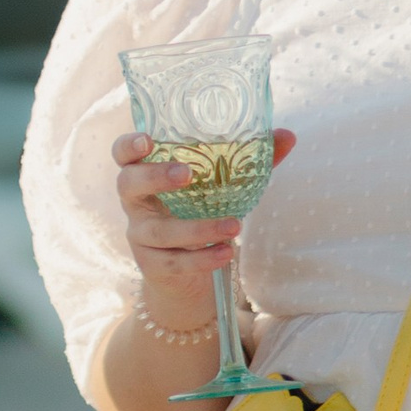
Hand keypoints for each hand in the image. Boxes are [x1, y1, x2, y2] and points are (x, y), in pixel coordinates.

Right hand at [110, 126, 296, 332]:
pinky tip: (227, 252)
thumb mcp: (221, 186)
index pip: (123, 154)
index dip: (128, 146)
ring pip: (158, 231)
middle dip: (154, 177)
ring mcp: (140, 235)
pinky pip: (173, 262)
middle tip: (186, 174)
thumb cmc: (201, 213)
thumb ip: (250, 160)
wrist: (186, 274)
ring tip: (235, 226)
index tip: (147, 140)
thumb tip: (287, 136)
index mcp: (146, 174)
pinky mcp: (152, 265)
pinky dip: (202, 259)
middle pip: (128, 184)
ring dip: (196, 228)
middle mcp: (136, 203)